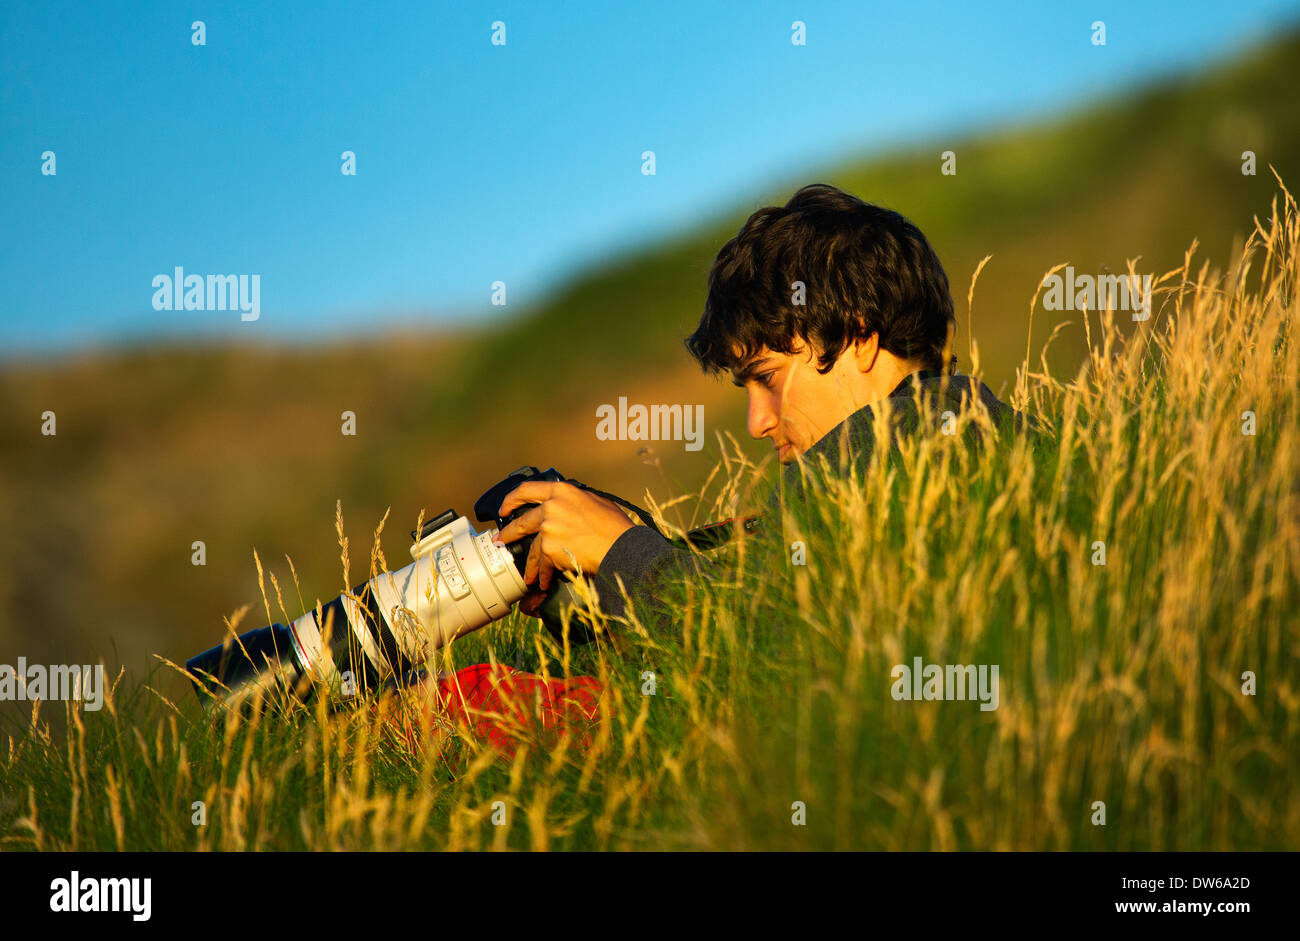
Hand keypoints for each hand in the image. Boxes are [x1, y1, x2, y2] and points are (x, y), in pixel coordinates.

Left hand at [494, 480, 635, 593]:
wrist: (620, 547)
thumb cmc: (615, 527)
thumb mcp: (596, 502)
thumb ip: (576, 501)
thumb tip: (569, 506)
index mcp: (562, 491)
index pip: (527, 489)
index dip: (512, 499)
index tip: (505, 508)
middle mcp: (551, 507)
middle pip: (522, 521)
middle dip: (509, 533)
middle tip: (501, 540)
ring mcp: (548, 528)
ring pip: (532, 548)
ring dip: (529, 564)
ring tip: (528, 575)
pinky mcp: (550, 548)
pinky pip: (543, 564)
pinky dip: (544, 575)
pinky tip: (544, 582)